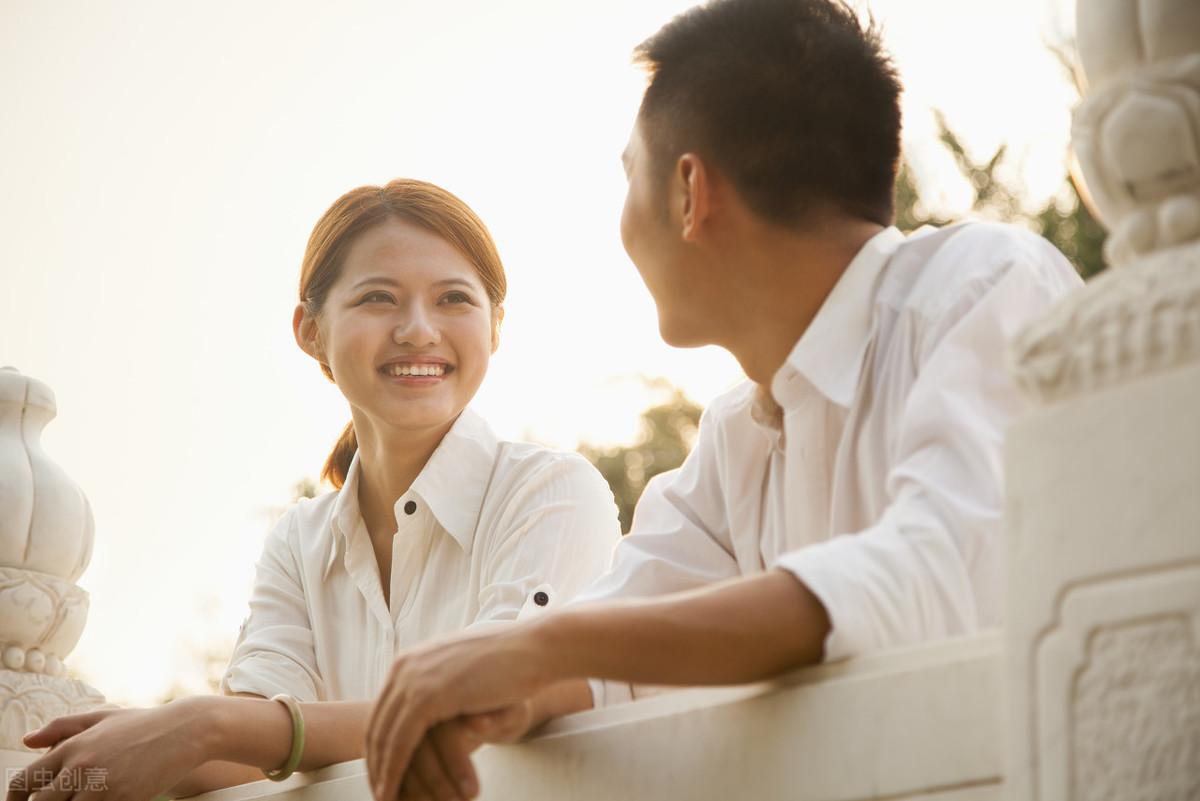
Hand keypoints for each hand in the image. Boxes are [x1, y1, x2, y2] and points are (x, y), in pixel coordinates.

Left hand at [6, 700, 212, 800]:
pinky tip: (105, 800)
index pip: (23, 782)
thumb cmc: (144, 723)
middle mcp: (80, 767)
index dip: (13, 800)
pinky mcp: (121, 800)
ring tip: (84, 799)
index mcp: (71, 747)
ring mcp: (101, 786)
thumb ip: (62, 727)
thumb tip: (27, 741)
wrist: (186, 731)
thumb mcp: (102, 717)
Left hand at [366, 626, 549, 800]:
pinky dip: (395, 770)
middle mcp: (404, 667)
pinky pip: (402, 742)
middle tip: (379, 795)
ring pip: (386, 737)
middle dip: (376, 764)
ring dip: (383, 773)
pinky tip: (395, 791)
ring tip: (386, 800)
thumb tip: (427, 711)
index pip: (382, 711)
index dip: (378, 746)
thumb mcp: (462, 675)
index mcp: (410, 661)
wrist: (535, 649)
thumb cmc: (507, 665)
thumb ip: (441, 688)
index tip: (381, 775)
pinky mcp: (428, 695)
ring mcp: (414, 679)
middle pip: (378, 725)